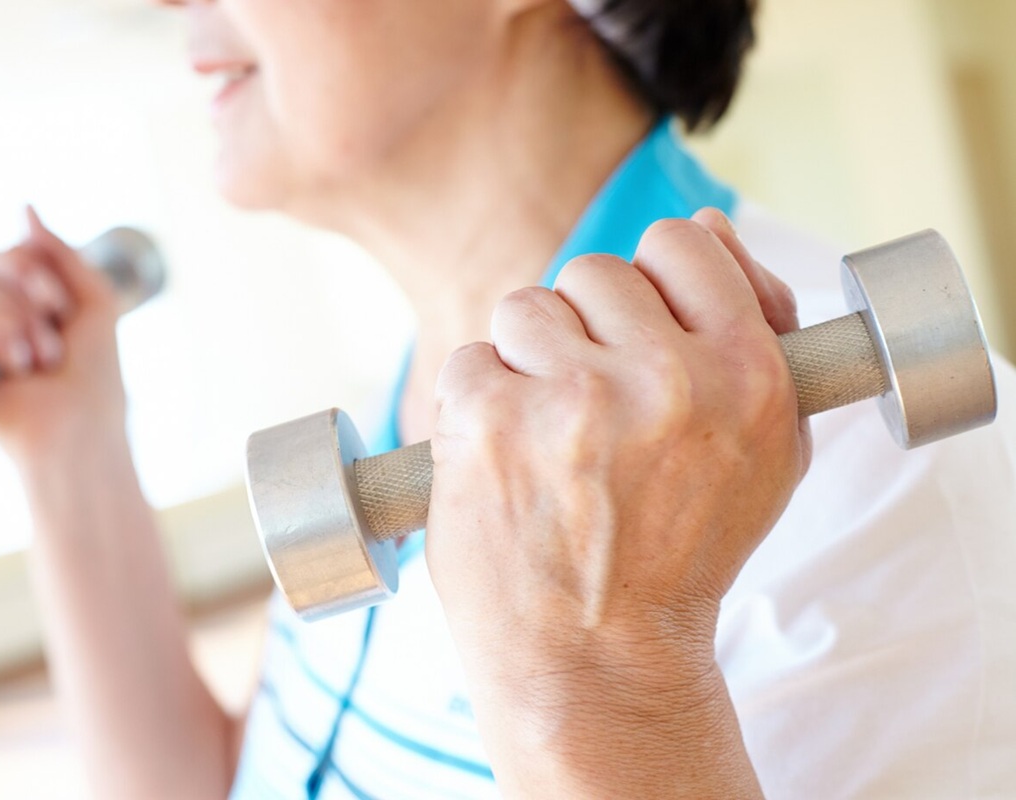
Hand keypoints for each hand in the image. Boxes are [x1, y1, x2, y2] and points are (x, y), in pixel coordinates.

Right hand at [0, 207, 126, 461]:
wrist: (82, 424)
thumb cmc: (97, 375)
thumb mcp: (96, 301)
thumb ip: (63, 253)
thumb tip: (24, 208)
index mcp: (27, 301)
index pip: (10, 252)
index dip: (37, 265)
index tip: (63, 304)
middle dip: (31, 288)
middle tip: (55, 328)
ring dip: (25, 325)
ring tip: (42, 363)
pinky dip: (0, 335)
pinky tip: (18, 366)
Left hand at [426, 208, 809, 796]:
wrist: (599, 659)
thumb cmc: (681, 555)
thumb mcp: (764, 452)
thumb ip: (754, 329)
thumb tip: (704, 221)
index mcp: (744, 375)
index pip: (683, 244)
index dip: (656, 283)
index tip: (639, 333)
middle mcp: (664, 379)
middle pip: (596, 272)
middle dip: (586, 331)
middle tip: (589, 409)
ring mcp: (571, 398)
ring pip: (525, 308)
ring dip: (527, 362)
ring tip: (545, 438)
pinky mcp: (489, 421)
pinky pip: (469, 359)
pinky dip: (475, 403)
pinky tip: (502, 458)